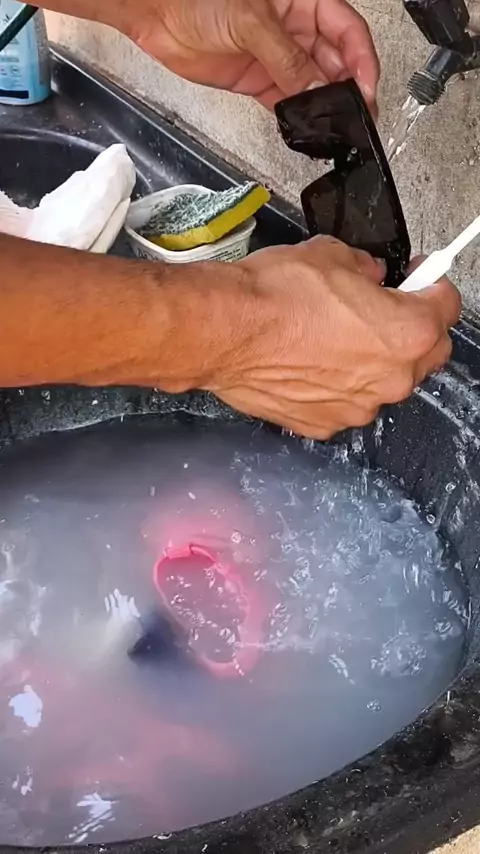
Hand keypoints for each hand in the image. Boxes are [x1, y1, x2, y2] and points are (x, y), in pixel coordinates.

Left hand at [125, 0, 378, 110]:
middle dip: (348, 88)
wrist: (156, 14)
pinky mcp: (259, 80)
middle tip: (356, 118)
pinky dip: (298, 116)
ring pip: (313, 83)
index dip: (361, 60)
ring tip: (335, 128)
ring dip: (325, 106)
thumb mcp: (251, 21)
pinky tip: (307, 128)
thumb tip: (316, 89)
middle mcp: (295, 27)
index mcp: (304, 0)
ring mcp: (277, 55)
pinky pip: (287, 100)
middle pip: (335, 60)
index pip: (347, 30)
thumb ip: (287, 58)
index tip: (366, 89)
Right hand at [203, 238, 459, 439]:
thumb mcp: (330, 256)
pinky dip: (336, 386)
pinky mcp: (323, 423)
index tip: (420, 280)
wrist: (225, 332)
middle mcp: (392, 379)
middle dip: (412, 331)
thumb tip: (368, 276)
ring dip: (372, 363)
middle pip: (426, 354)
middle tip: (381, 310)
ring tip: (333, 339)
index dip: (432, 286)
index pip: (447, 306)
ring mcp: (357, 407)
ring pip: (384, 383)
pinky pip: (344, 403)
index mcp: (408, 333)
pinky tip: (309, 363)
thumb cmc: (275, 296)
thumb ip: (364, 268)